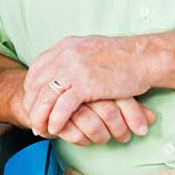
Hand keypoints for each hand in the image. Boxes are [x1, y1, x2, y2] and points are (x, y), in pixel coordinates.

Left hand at [22, 35, 153, 138]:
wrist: (142, 57)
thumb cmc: (120, 57)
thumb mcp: (89, 49)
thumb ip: (72, 57)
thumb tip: (61, 66)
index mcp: (65, 46)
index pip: (37, 68)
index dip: (31, 87)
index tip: (32, 101)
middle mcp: (65, 55)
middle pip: (36, 83)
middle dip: (31, 103)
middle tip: (32, 119)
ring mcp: (73, 69)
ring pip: (46, 96)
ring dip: (40, 115)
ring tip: (40, 128)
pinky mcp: (85, 84)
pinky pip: (62, 106)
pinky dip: (56, 119)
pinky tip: (55, 128)